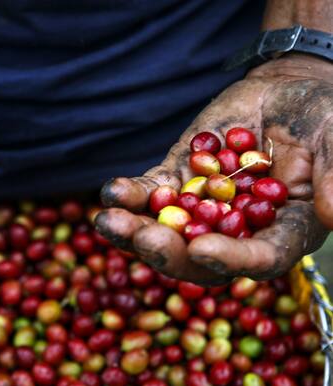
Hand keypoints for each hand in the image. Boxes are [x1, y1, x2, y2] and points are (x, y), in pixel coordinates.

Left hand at [96, 55, 332, 284]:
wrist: (284, 92)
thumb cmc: (322, 117)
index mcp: (282, 232)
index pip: (258, 259)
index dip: (231, 259)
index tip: (202, 249)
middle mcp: (236, 231)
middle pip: (198, 257)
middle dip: (169, 251)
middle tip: (145, 240)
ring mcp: (201, 209)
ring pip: (165, 231)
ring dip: (134, 230)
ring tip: (109, 220)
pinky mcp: (177, 181)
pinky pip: (149, 195)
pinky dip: (129, 196)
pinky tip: (111, 193)